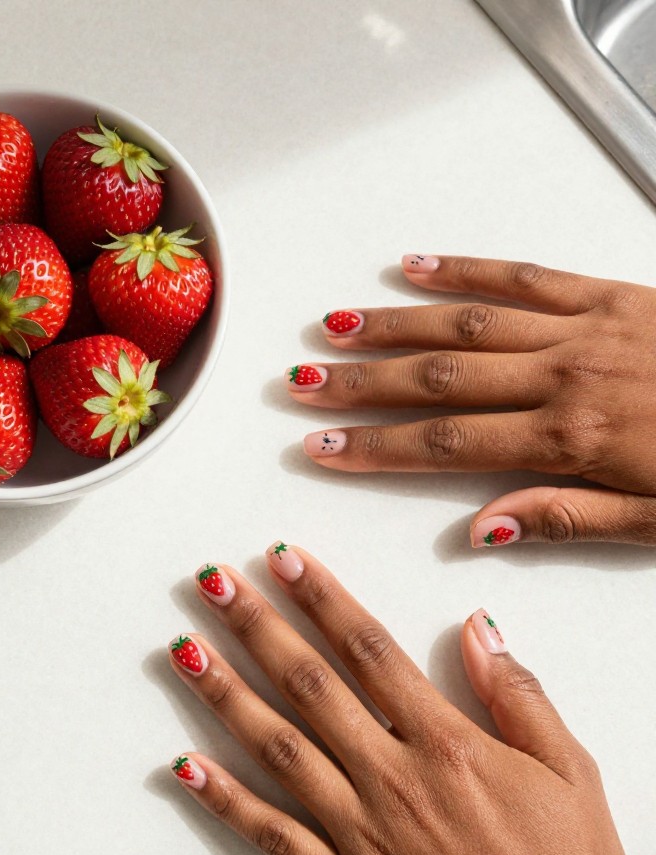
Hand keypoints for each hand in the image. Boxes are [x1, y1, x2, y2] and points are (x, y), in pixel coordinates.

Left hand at [168, 546, 655, 854]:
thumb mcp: (567, 769)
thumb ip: (517, 693)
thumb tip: (476, 630)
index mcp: (447, 745)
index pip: (369, 651)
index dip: (321, 599)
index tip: (284, 561)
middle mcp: (394, 782)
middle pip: (310, 686)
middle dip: (257, 626)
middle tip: (214, 583)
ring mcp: (362, 836)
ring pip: (279, 749)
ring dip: (227, 695)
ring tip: (185, 649)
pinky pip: (273, 838)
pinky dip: (226, 801)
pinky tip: (188, 766)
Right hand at [290, 256, 655, 546]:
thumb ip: (566, 520)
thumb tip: (481, 532)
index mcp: (571, 440)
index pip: (447, 445)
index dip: (374, 449)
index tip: (320, 449)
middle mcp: (564, 377)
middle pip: (438, 380)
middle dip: (360, 384)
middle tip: (301, 385)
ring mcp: (582, 328)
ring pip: (467, 325)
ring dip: (394, 326)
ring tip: (334, 329)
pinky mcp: (607, 293)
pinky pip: (522, 275)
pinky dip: (464, 272)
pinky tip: (415, 267)